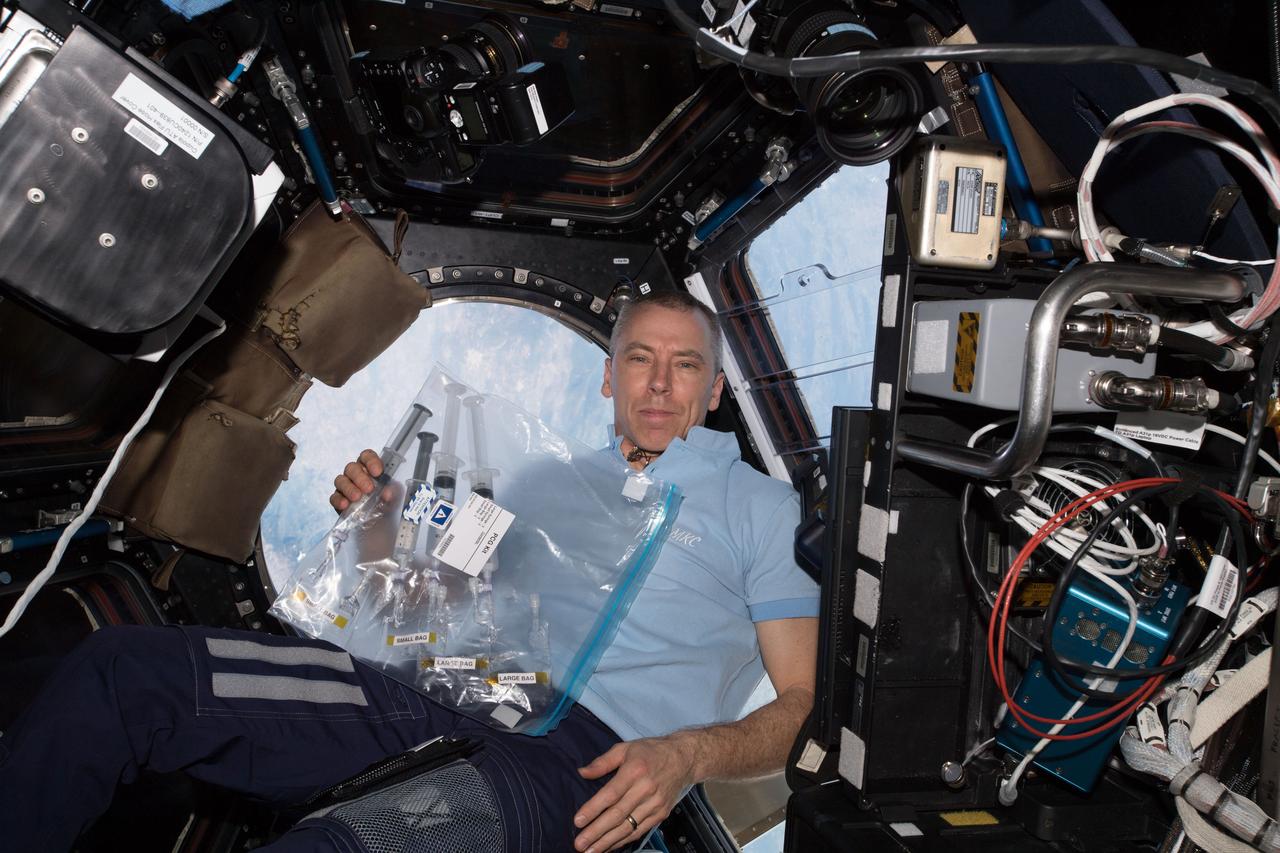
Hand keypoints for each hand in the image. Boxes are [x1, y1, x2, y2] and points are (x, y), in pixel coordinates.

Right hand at [330, 449, 392, 512]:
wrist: (381, 526)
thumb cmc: (388, 505)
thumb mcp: (396, 497)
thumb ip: (394, 491)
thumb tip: (387, 493)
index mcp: (370, 469)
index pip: (367, 456)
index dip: (370, 461)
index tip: (377, 472)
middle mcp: (356, 476)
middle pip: (352, 468)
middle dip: (360, 477)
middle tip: (369, 489)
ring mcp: (346, 488)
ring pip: (340, 480)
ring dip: (349, 488)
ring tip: (357, 498)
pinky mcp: (339, 501)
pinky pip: (334, 497)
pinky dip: (338, 500)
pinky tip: (345, 505)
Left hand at [573, 735, 696, 851]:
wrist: (684, 759)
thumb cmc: (652, 751)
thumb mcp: (625, 748)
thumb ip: (602, 762)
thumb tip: (582, 772)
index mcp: (635, 770)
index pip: (611, 794)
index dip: (593, 809)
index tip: (578, 821)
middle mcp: (646, 789)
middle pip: (617, 814)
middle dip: (596, 831)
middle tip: (580, 844)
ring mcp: (655, 804)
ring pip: (628, 827)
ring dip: (608, 841)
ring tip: (591, 851)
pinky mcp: (661, 814)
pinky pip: (639, 831)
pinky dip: (623, 841)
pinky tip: (610, 846)